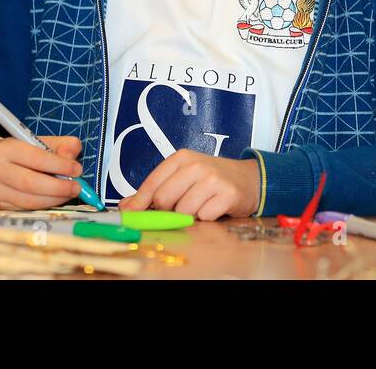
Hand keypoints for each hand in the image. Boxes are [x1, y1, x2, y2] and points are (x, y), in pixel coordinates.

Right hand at [0, 135, 82, 209]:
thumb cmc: (19, 153)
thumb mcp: (38, 141)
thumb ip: (61, 145)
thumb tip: (73, 157)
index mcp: (7, 148)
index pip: (36, 158)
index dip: (60, 165)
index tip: (77, 169)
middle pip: (31, 183)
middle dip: (58, 187)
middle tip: (77, 187)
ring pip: (29, 200)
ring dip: (54, 199)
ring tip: (69, 193)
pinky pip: (25, 209)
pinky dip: (44, 206)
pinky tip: (54, 200)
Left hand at [119, 150, 259, 220]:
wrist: (249, 179)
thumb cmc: (211, 179)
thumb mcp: (182, 177)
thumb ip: (154, 191)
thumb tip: (126, 206)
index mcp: (181, 158)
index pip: (152, 184)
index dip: (139, 203)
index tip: (130, 215)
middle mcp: (196, 165)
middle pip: (163, 199)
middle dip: (168, 210)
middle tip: (179, 207)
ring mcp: (213, 179)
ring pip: (183, 211)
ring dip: (189, 215)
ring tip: (200, 205)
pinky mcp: (227, 195)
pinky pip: (204, 217)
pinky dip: (206, 218)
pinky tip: (213, 208)